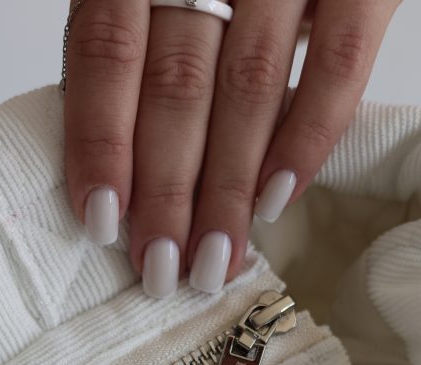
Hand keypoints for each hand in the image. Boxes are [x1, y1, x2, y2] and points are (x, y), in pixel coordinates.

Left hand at [62, 0, 398, 297]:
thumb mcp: (155, 3)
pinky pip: (334, 66)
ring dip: (227, 188)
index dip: (102, 141)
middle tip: (161, 267)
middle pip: (177, 87)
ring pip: (248, 90)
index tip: (103, 223)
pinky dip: (304, 141)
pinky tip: (273, 202)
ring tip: (213, 260)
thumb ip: (137, 64)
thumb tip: (119, 176)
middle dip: (167, 191)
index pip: (106, 52)